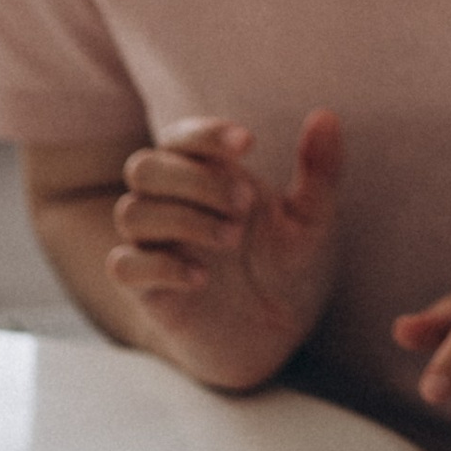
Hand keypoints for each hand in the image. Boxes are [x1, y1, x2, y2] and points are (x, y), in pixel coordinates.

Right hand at [110, 111, 344, 390]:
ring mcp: (156, 247)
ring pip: (132, 211)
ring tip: (234, 238)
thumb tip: (326, 116)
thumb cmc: (289, 265)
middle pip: (145, 166)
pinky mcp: (148, 291)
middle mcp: (174, 205)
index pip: (182, 137)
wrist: (277, 334)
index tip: (249, 144)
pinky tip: (201, 277)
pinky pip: (123, 266)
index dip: (205, 134)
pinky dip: (158, 266)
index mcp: (210, 176)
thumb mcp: (314, 219)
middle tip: (246, 205)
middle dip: (195, 179)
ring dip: (182, 218)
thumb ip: (320, 170)